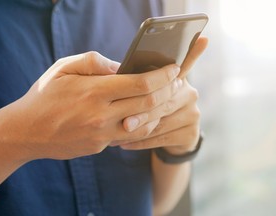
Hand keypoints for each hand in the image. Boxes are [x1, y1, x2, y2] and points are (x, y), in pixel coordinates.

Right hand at [0, 51, 180, 160]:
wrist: (27, 131)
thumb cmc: (45, 96)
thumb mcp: (64, 68)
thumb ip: (94, 62)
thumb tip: (122, 67)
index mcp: (94, 92)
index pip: (141, 84)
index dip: (162, 76)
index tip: (174, 69)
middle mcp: (102, 115)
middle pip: (149, 103)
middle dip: (169, 90)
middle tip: (177, 81)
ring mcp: (102, 134)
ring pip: (145, 123)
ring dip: (162, 109)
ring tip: (168, 96)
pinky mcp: (101, 146)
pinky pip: (132, 136)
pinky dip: (146, 124)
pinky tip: (149, 115)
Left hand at [118, 37, 207, 153]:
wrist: (166, 140)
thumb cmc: (148, 112)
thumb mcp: (143, 95)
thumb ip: (136, 82)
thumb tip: (115, 70)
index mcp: (177, 80)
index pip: (184, 64)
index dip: (191, 53)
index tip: (199, 39)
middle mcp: (189, 93)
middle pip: (162, 101)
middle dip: (140, 112)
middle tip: (121, 122)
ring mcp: (193, 113)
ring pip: (160, 122)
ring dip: (137, 130)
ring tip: (116, 135)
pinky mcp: (191, 133)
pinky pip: (162, 137)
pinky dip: (141, 142)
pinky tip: (125, 144)